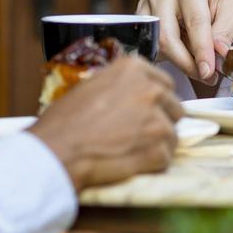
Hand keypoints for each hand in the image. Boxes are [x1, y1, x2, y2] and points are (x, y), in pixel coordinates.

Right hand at [29, 56, 182, 190]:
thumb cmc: (65, 119)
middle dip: (160, 121)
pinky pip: (164, 158)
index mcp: (134, 68)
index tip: (143, 111)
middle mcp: (151, 89)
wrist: (58, 150)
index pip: (164, 83)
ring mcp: (158, 120)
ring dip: (155, 145)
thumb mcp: (91, 85)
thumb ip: (119, 85)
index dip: (155, 100)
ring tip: (129, 151)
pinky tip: (129, 163)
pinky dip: (150, 165)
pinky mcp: (159, 149)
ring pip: (171, 135)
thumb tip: (132, 94)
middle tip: (137, 133)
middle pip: (174, 107)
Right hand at [137, 0, 232, 82]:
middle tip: (206, 75)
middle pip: (167, 36)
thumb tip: (218, 54)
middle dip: (186, 63)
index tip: (208, 72)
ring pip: (157, 44)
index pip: (194, 22)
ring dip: (179, 60)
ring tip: (200, 61)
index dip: (202, 51)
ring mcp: (149, 3)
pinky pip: (151, 45)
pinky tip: (186, 53)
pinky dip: (169, 56)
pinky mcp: (142, 16)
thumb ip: (226, 32)